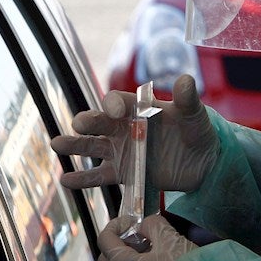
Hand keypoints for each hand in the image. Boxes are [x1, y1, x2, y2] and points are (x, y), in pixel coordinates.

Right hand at [52, 74, 217, 192]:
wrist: (204, 162)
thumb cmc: (197, 131)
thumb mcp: (195, 115)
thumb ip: (188, 100)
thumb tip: (186, 80)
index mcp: (137, 108)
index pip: (117, 101)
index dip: (113, 105)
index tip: (117, 112)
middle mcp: (123, 127)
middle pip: (99, 122)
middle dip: (88, 122)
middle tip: (79, 124)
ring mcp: (120, 150)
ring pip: (91, 147)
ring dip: (74, 145)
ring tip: (57, 144)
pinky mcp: (122, 173)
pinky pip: (98, 176)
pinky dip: (82, 179)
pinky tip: (66, 181)